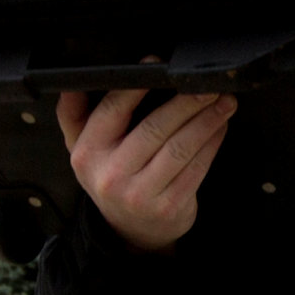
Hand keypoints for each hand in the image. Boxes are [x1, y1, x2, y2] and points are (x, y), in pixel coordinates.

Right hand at [57, 79, 233, 252]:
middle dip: (187, 102)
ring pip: (180, 147)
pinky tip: (219, 127)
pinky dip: (212, 143)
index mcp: (87, 153)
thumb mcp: (82, 148)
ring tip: (223, 103)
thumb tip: (72, 83)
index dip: (136, 85)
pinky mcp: (169, 206)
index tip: (158, 65)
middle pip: (155, 128)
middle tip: (208, 85)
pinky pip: (196, 168)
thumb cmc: (111, 176)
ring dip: (207, 120)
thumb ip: (73, 114)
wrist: (130, 229)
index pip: (113, 110)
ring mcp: (141, 194)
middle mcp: (111, 174)